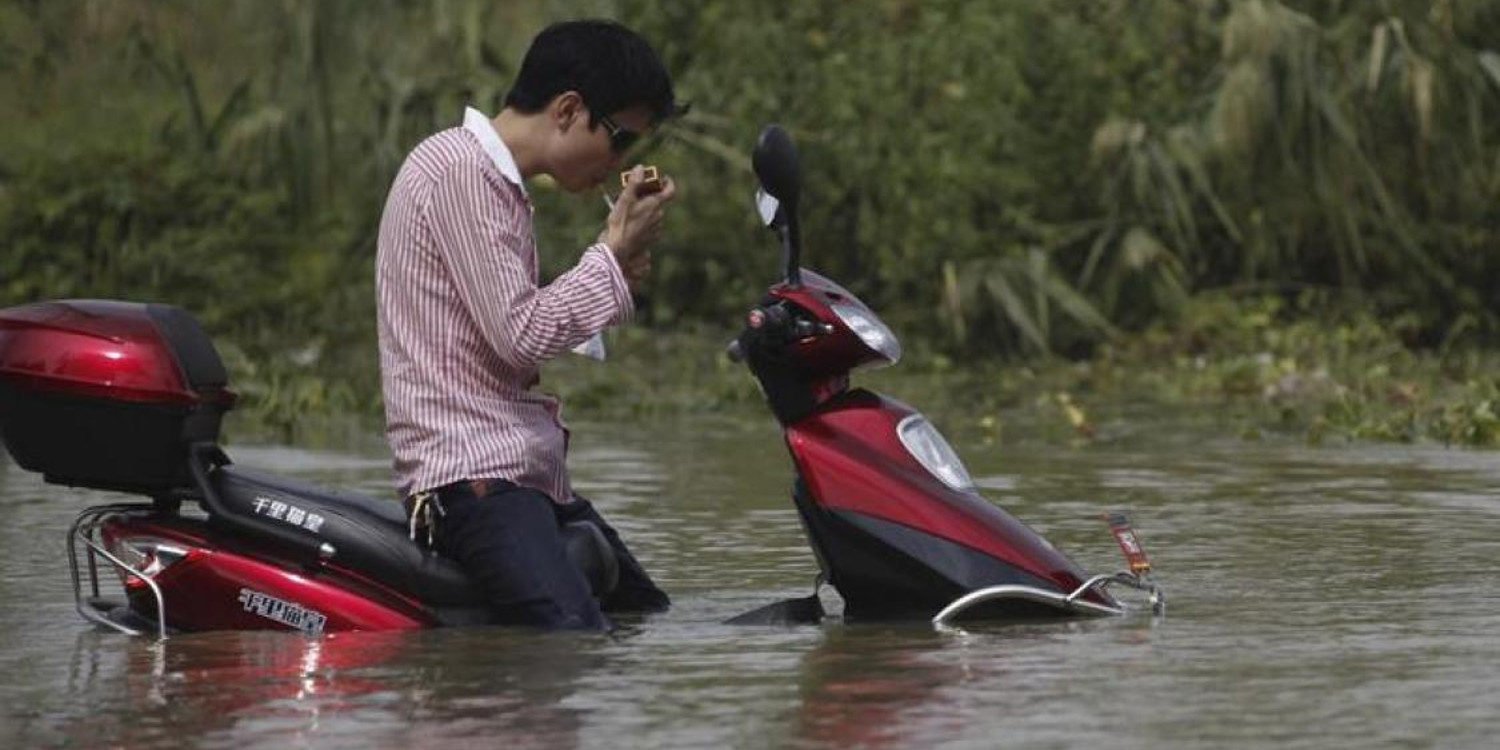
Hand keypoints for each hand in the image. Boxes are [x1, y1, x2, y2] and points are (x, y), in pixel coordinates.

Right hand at [603, 165, 676, 287]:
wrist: (618, 249)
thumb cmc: (620, 223)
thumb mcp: (624, 199)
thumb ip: (634, 183)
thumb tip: (640, 168)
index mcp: (655, 205)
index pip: (670, 190)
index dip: (668, 182)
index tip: (663, 178)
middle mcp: (659, 217)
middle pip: (657, 202)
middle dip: (647, 196)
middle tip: (633, 194)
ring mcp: (656, 229)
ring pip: (652, 214)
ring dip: (644, 210)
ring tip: (627, 210)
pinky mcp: (651, 239)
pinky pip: (649, 226)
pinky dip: (642, 222)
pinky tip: (629, 224)